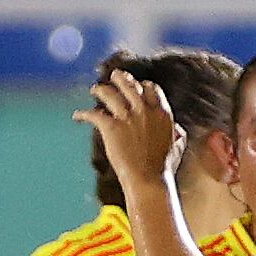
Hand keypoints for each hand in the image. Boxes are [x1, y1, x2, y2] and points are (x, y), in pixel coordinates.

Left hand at [81, 70, 189, 208]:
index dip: (143, 85)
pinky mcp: (111, 127)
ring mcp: (127, 117)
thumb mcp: (177, 147)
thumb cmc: (163, 168)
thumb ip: (178, 135)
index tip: (137, 86)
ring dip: (101, 90)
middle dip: (121, 78)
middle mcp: (144, 110)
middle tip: (116, 76)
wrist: (148, 180)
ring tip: (95, 89)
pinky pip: (93, 114)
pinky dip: (83, 114)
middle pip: (130, 84)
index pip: (151, 88)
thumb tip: (177, 129)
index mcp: (162, 113)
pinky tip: (77, 116)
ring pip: (110, 93)